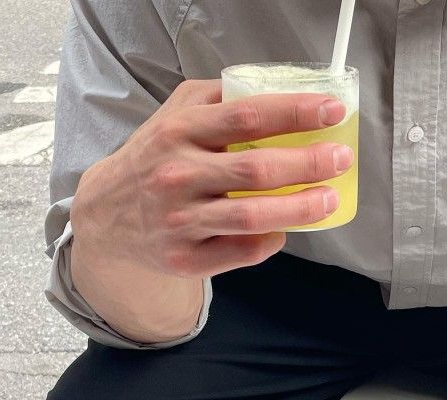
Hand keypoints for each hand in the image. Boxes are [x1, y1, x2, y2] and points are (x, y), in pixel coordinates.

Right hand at [71, 79, 352, 279]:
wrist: (108, 216)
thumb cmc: (154, 160)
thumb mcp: (175, 115)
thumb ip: (220, 100)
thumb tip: (281, 95)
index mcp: (179, 131)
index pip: (246, 116)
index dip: (294, 113)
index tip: (331, 111)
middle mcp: (177, 175)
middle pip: (255, 170)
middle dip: (307, 163)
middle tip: (339, 158)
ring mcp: (181, 221)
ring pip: (252, 217)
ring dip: (299, 209)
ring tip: (328, 199)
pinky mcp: (185, 258)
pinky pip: (240, 252)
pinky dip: (270, 241)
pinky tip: (284, 229)